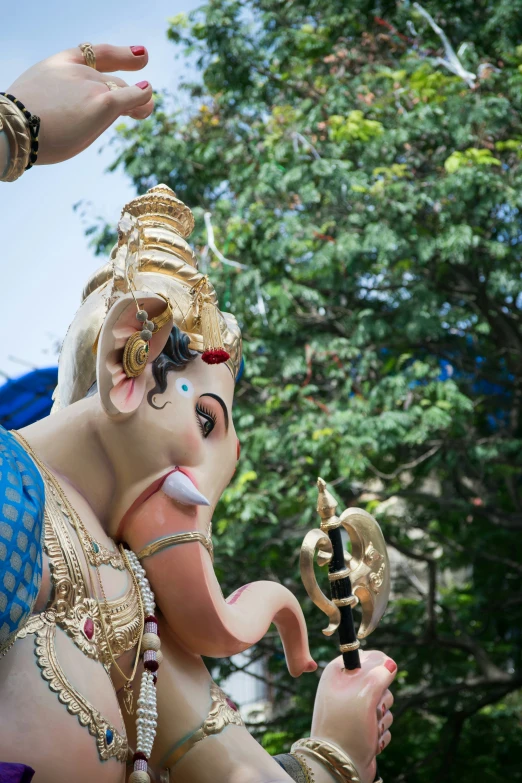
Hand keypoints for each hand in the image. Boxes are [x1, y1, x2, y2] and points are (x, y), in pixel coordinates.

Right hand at [6, 43, 153, 164]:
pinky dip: (144, 99)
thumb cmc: (21, 125)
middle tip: (142, 103)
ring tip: (147, 110)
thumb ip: (60, 100)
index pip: (93, 54)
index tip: (139, 55)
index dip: (119, 54)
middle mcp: (78, 70)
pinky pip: (134, 97)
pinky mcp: (104, 102)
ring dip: (139, 102)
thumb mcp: (37, 101)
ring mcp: (92, 84)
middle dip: (126, 92)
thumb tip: (80, 118)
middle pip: (110, 80)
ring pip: (123, 92)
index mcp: (58, 64)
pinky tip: (148, 101)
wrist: (14, 129)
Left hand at [311, 650, 396, 782]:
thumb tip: (390, 663)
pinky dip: (380, 733)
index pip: (363, 655)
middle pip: (379, 681)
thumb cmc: (347, 727)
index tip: (378, 678)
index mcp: (338, 673)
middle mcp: (345, 689)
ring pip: (385, 704)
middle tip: (370, 709)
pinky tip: (369, 741)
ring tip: (368, 729)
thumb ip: (379, 673)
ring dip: (382, 719)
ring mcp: (355, 710)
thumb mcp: (364, 693)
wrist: (338, 766)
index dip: (376, 665)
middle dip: (381, 699)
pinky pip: (384, 723)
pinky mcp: (363, 728)